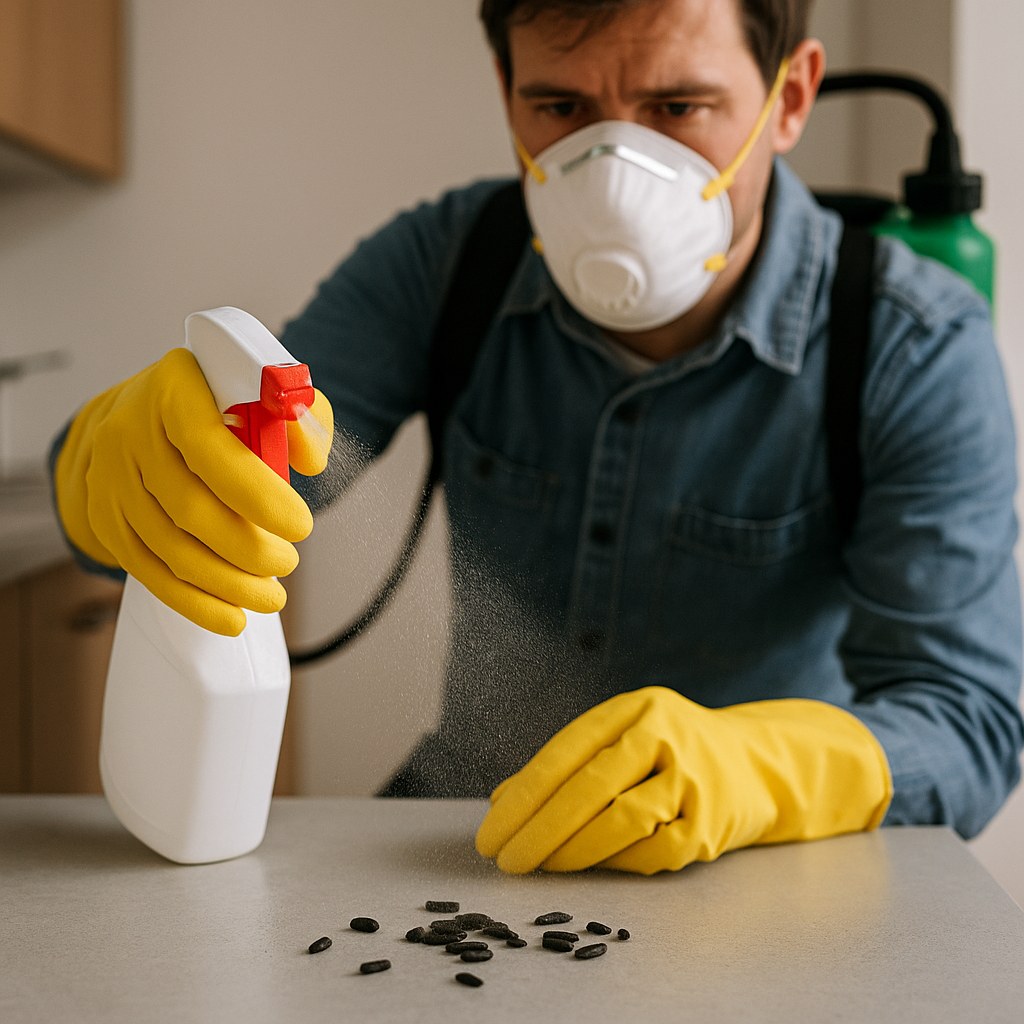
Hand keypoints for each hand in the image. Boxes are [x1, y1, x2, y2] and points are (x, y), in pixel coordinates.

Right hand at [54, 348, 333, 635]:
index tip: (300, 526)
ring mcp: (110, 478)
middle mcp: (129, 431)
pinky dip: (192, 602)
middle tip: (288, 563)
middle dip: (247, 548)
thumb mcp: (266, 393)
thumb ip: (299, 417)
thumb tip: (310, 459)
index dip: (256, 493)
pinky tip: (232, 618)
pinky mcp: (106, 518)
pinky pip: (147, 570)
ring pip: (169, 547)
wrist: (143, 413)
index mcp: (173, 388)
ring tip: (272, 596)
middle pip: (188, 507)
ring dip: (226, 583)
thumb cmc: (218, 404)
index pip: (207, 444)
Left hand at [476, 686, 890, 874]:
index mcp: (636, 708)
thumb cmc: (668, 751)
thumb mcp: (622, 737)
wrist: (758, 764)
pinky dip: (616, 863)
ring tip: (539, 866)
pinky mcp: (712, 824)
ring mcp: (694, 779)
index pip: (568, 750)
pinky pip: (653, 853)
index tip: (491, 830)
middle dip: (540, 828)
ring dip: (572, 850)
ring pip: (622, 820)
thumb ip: (567, 765)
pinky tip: (591, 866)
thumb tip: (501, 801)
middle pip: (591, 785)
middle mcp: (666, 735)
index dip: (524, 793)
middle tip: (506, 860)